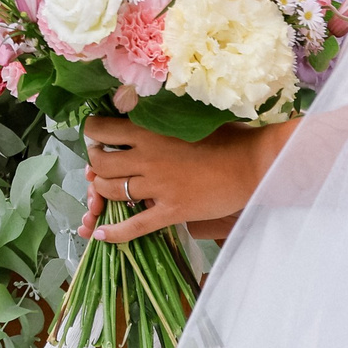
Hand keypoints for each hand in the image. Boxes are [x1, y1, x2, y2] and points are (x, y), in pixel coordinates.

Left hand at [79, 116, 272, 244]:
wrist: (253, 163)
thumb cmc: (228, 136)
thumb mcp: (188, 117)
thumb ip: (162, 119)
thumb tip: (142, 112)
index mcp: (150, 130)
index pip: (103, 129)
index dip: (94, 133)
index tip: (97, 135)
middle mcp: (147, 157)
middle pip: (100, 162)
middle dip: (93, 163)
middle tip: (99, 163)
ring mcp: (158, 186)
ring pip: (111, 190)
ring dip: (100, 191)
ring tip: (102, 189)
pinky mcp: (171, 210)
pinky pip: (135, 225)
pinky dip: (115, 232)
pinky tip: (101, 235)